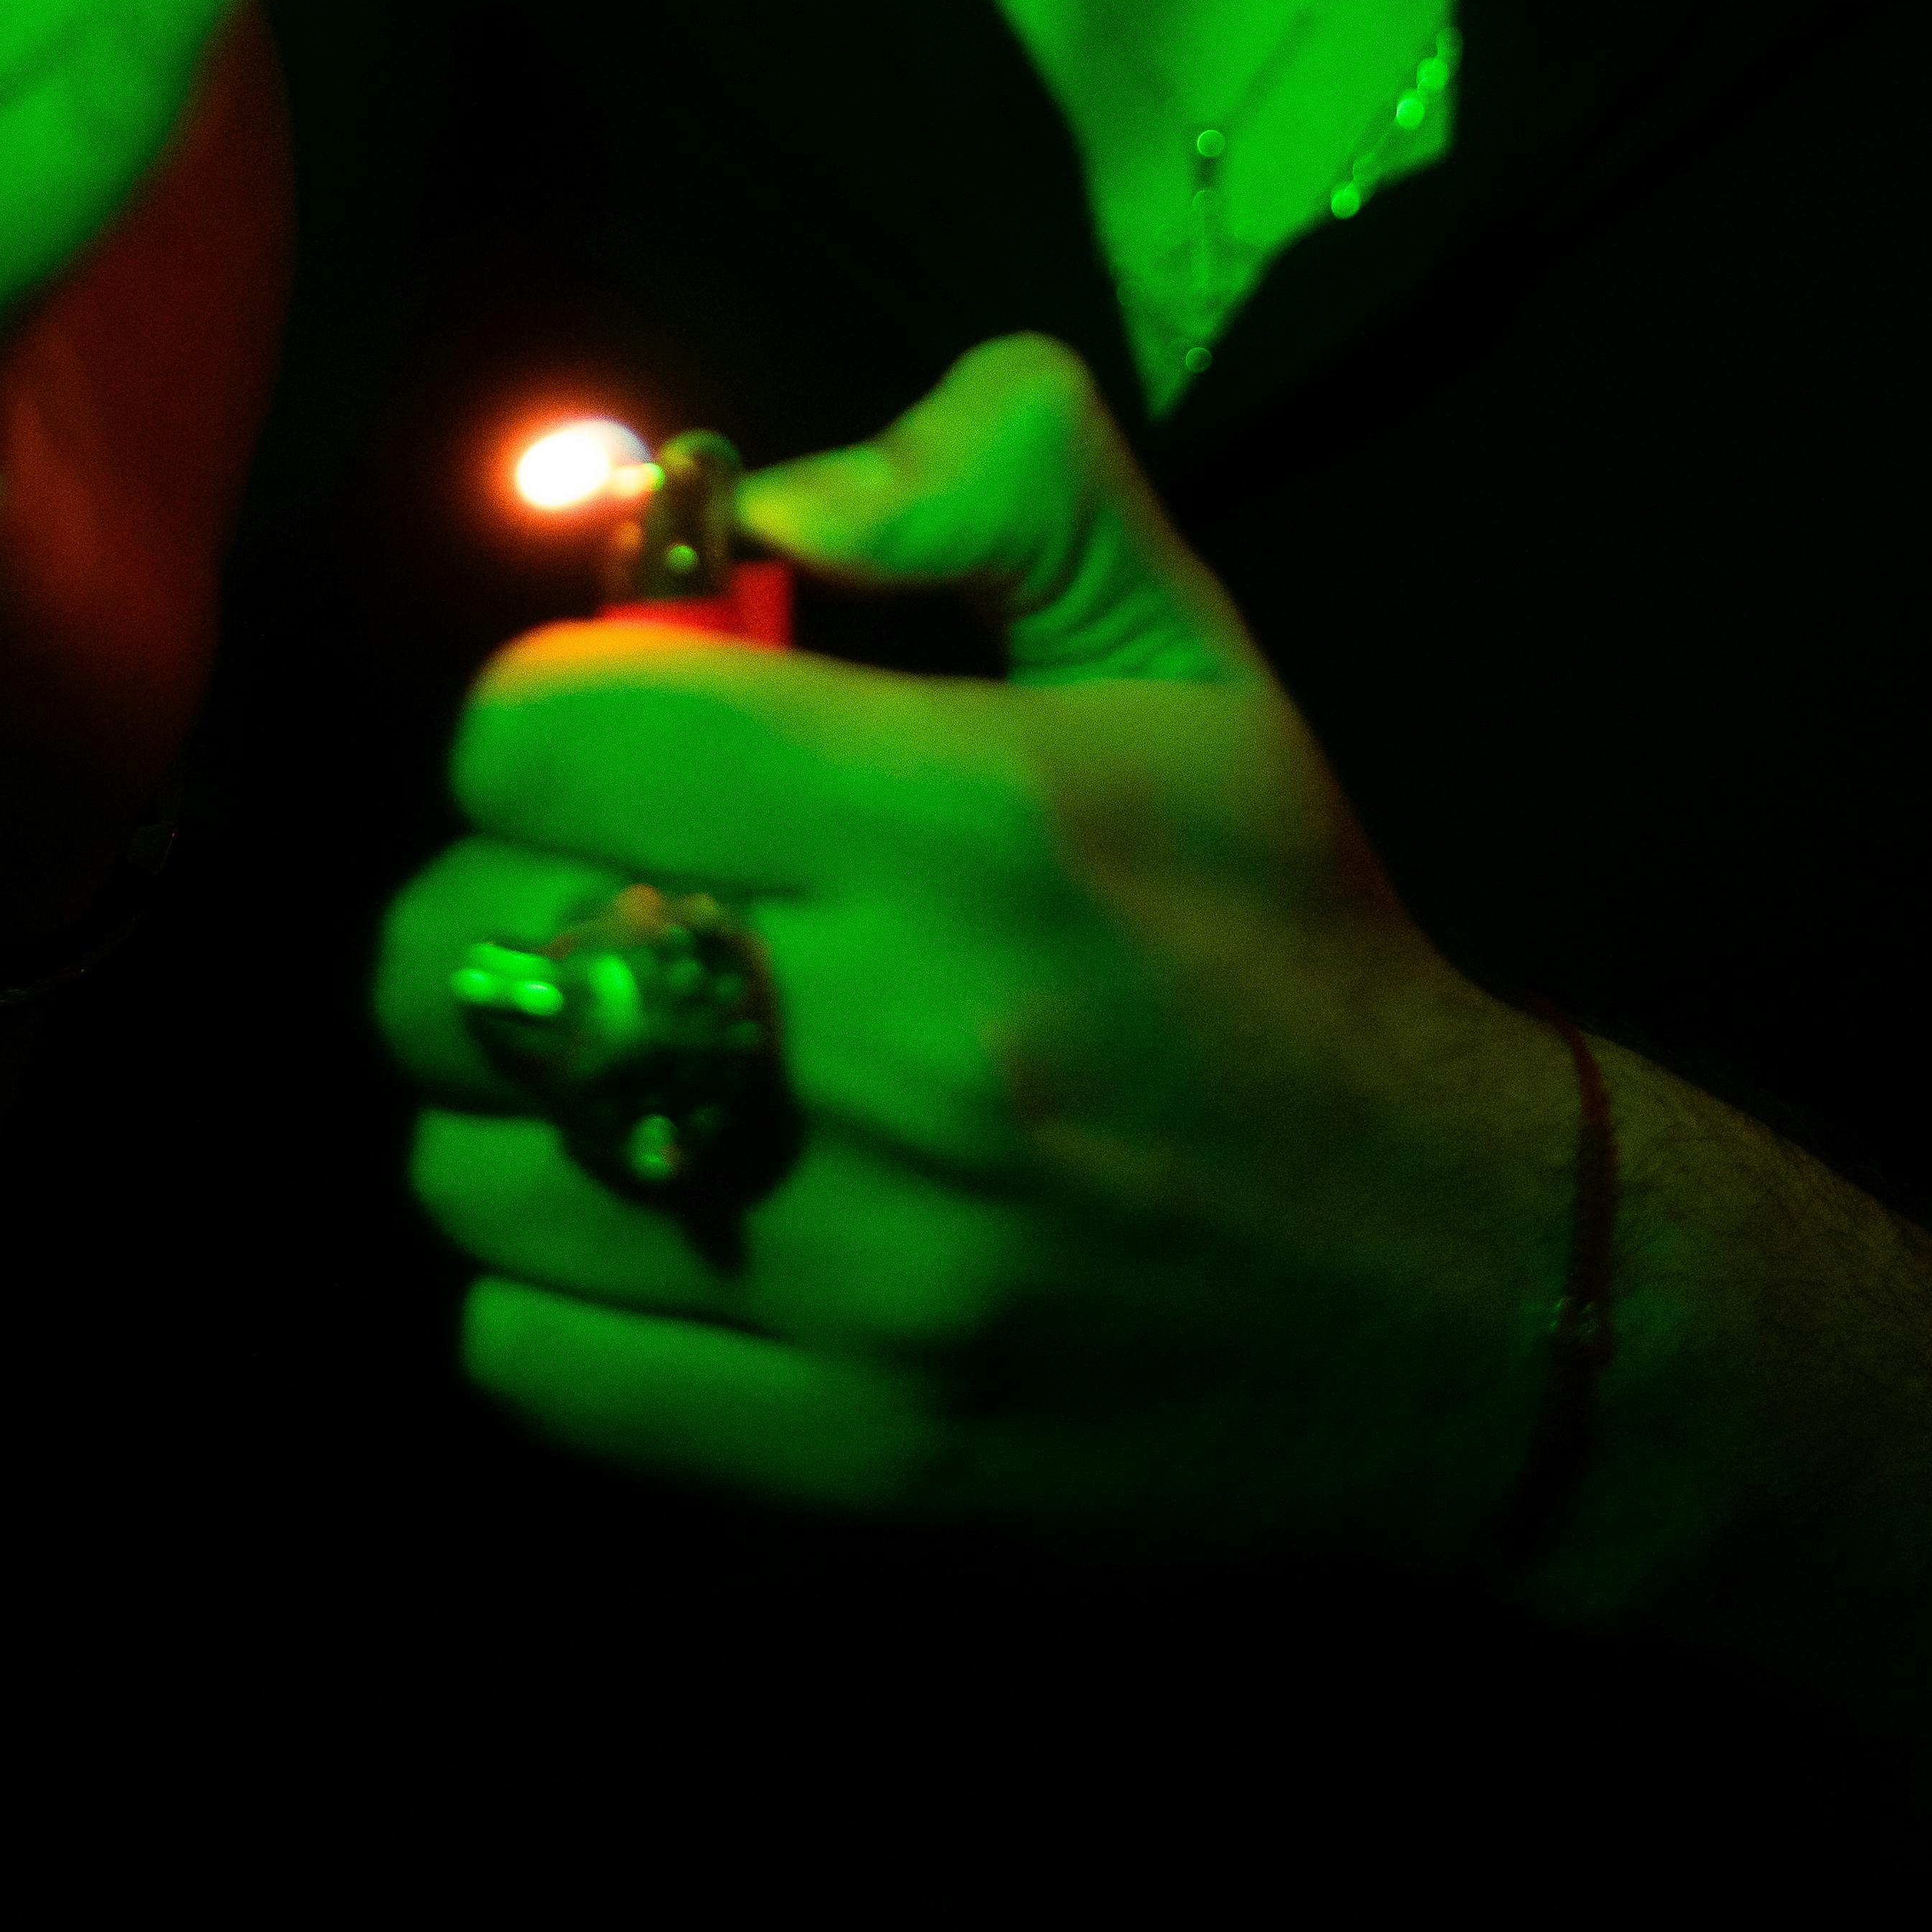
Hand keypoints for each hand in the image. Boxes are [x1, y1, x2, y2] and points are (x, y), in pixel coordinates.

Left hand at [378, 338, 1585, 1554]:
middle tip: (620, 889)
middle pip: (466, 939)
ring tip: (627, 1060)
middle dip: (511, 882)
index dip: (553, 702)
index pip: (547, 730)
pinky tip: (657, 1218)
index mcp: (972, 823)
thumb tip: (771, 496)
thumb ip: (996, 482)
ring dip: (515, 1090)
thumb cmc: (1286, 939)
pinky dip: (547, 1280)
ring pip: (462, 1153)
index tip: (636, 730)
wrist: (1469, 1289)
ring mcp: (864, 1275)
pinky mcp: (846, 1449)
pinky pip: (525, 1349)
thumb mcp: (1191, 655)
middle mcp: (901, 1049)